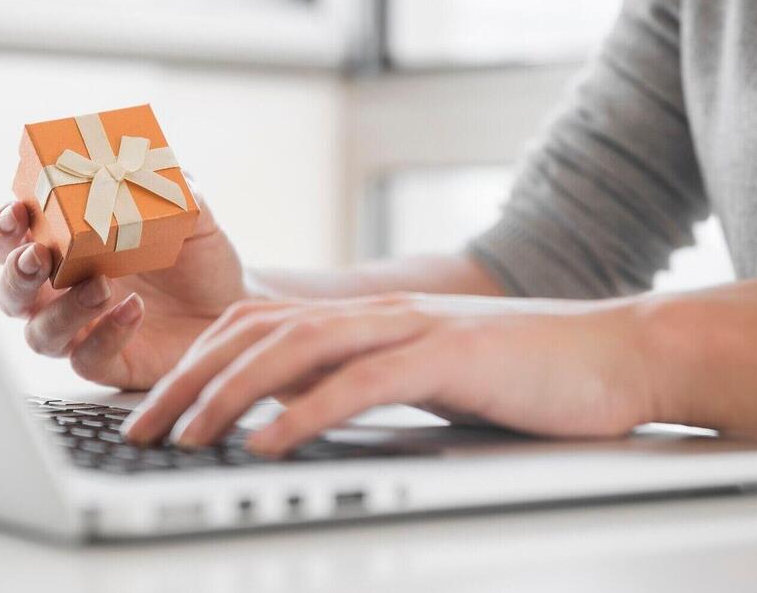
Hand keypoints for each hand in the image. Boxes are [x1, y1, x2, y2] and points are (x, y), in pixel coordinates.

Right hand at [0, 191, 245, 389]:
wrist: (232, 301)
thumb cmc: (196, 255)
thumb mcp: (189, 212)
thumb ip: (168, 187)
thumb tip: (152, 162)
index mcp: (65, 246)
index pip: (9, 241)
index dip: (1, 229)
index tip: (17, 211)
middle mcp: (62, 293)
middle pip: (10, 293)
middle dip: (16, 275)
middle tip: (39, 256)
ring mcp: (83, 330)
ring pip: (40, 335)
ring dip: (61, 311)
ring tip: (98, 286)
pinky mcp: (111, 363)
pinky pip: (87, 360)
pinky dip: (104, 336)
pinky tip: (132, 311)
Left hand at [121, 293, 653, 454]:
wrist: (617, 354)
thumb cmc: (520, 375)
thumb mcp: (421, 376)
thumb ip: (357, 383)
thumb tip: (291, 414)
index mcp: (363, 317)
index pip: (254, 328)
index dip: (194, 365)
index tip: (153, 412)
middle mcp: (374, 313)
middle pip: (254, 335)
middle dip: (186, 382)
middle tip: (139, 430)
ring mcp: (408, 328)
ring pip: (292, 352)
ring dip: (228, 397)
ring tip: (184, 437)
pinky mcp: (447, 357)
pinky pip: (358, 385)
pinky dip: (302, 414)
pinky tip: (264, 443)